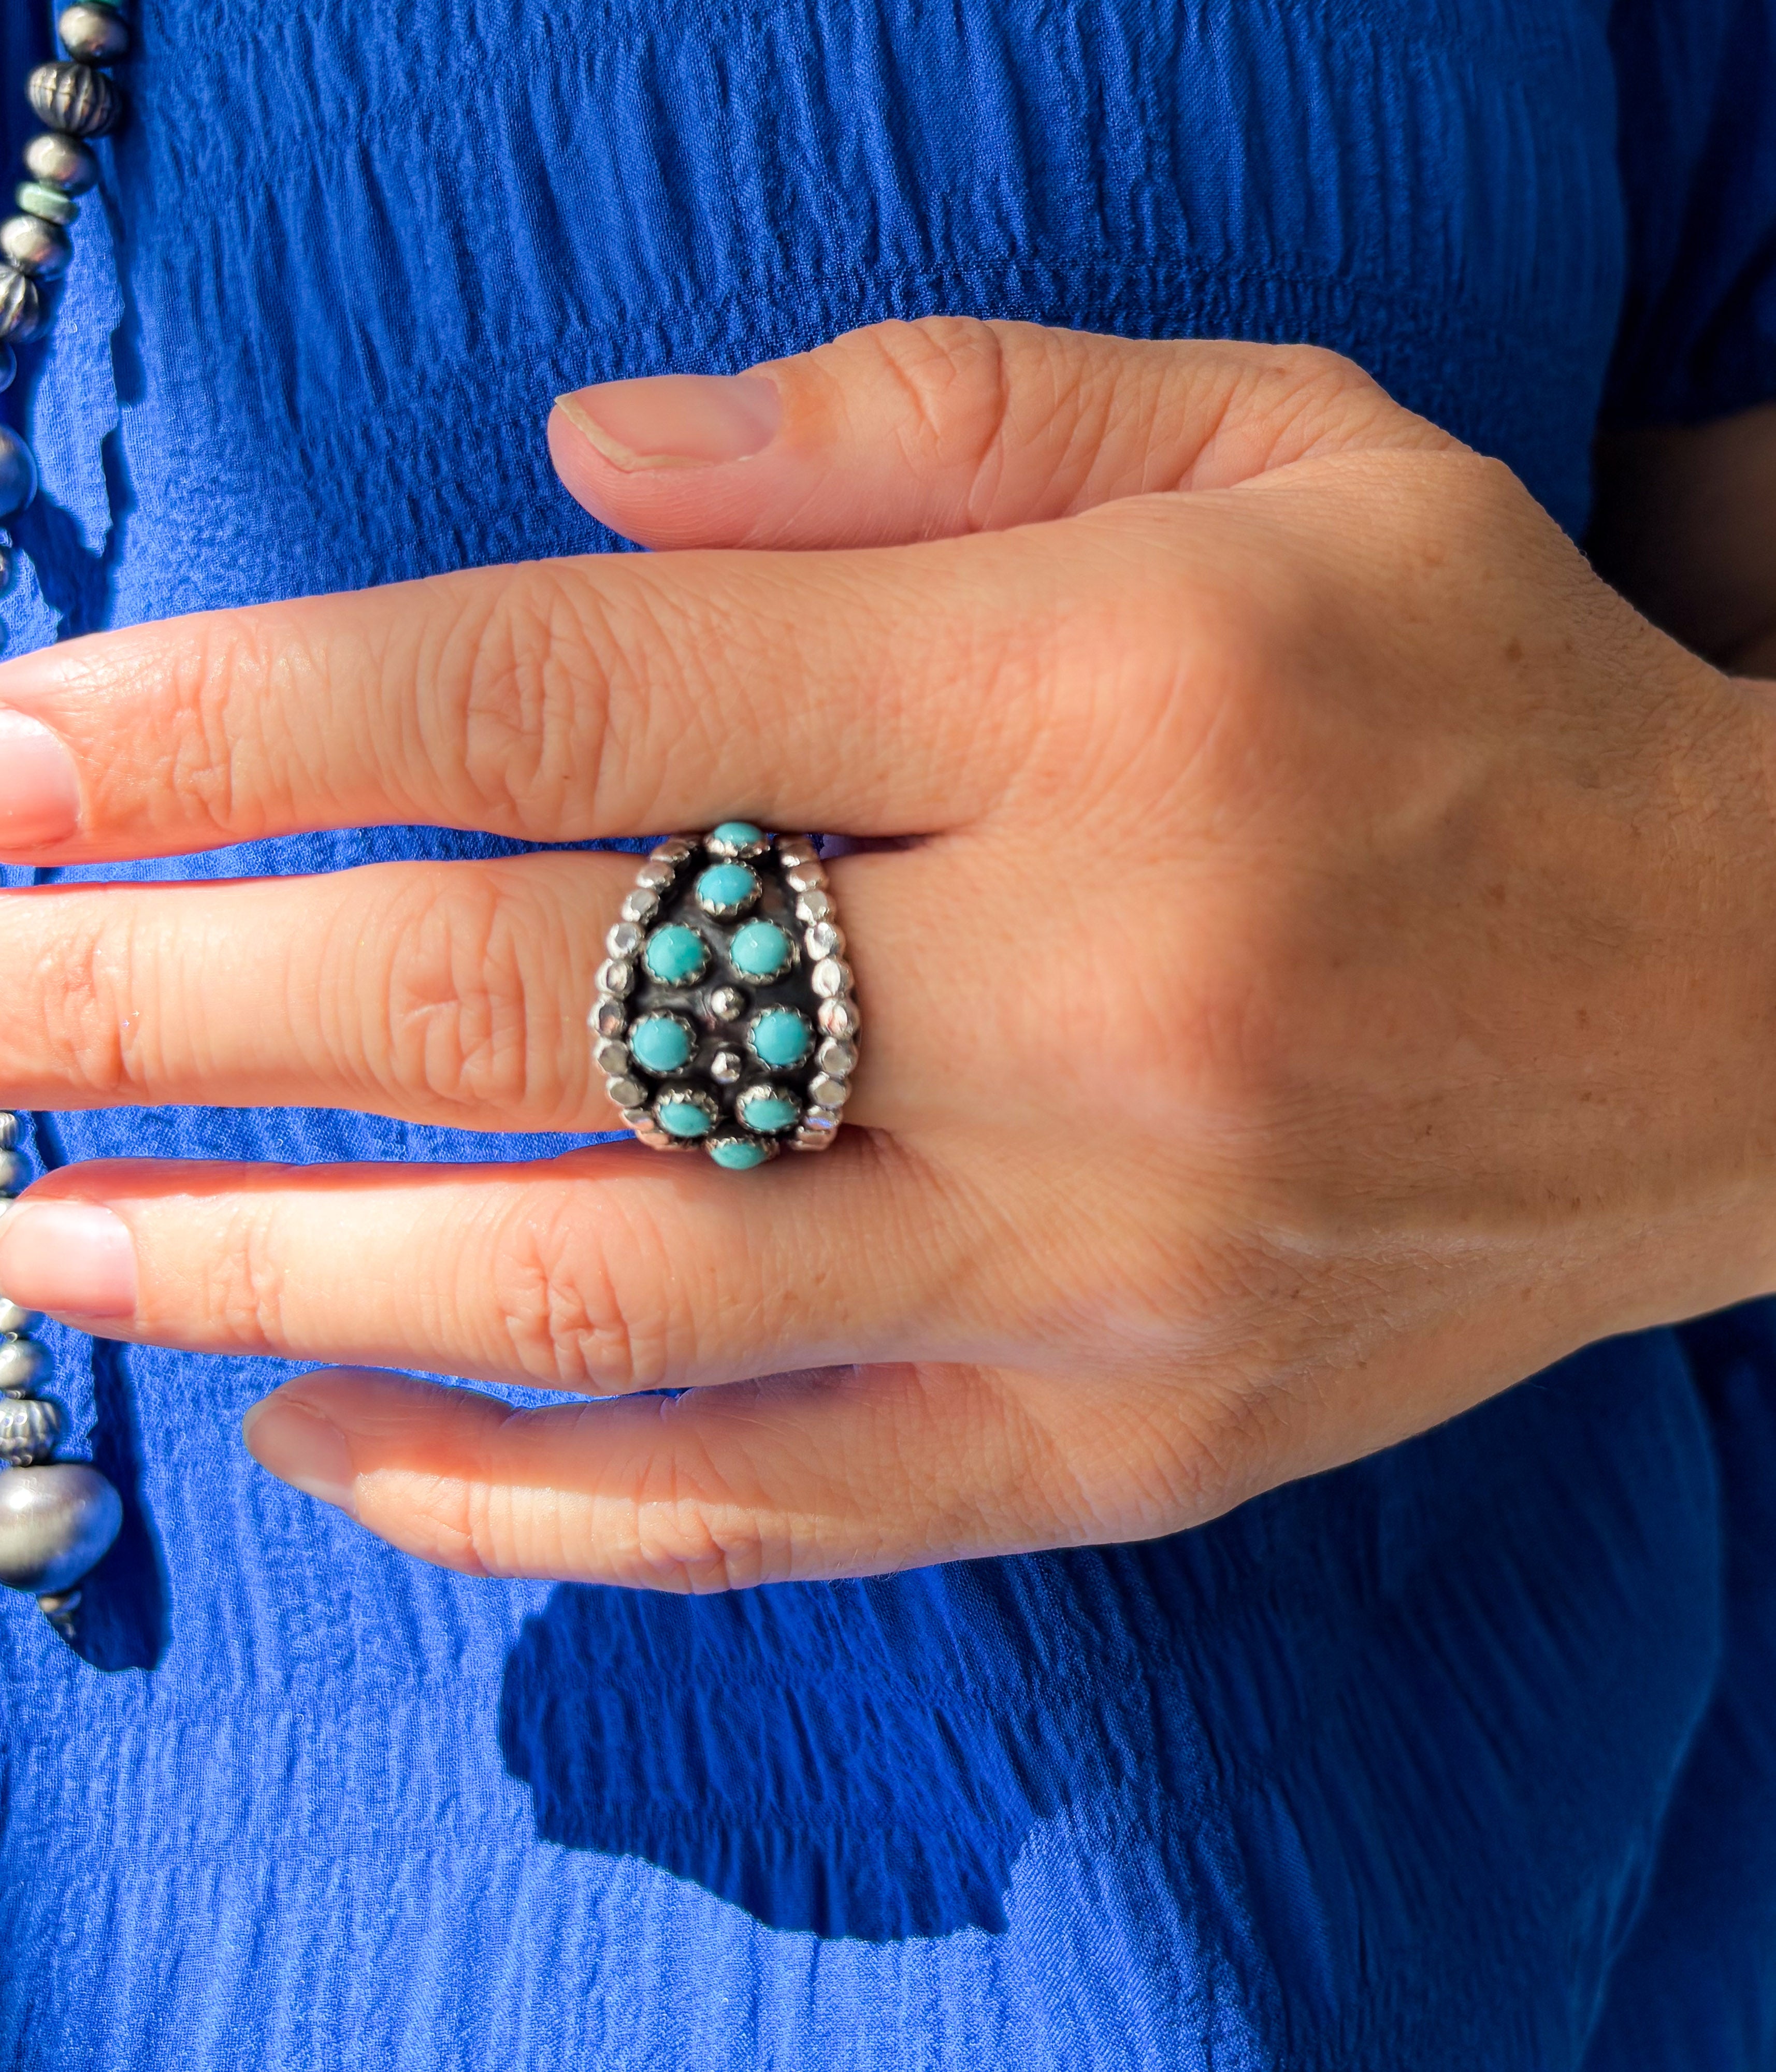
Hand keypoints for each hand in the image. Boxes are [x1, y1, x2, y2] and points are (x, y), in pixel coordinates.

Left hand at [0, 318, 1768, 1589]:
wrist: (1738, 1011)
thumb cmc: (1482, 693)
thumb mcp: (1274, 445)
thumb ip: (919, 424)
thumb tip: (570, 462)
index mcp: (1105, 697)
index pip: (564, 705)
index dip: (237, 732)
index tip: (10, 762)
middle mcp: (1090, 1002)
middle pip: (515, 1011)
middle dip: (158, 1012)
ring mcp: (1096, 1274)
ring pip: (599, 1296)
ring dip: (265, 1268)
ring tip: (34, 1237)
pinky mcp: (1116, 1454)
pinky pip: (755, 1504)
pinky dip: (502, 1491)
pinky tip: (313, 1430)